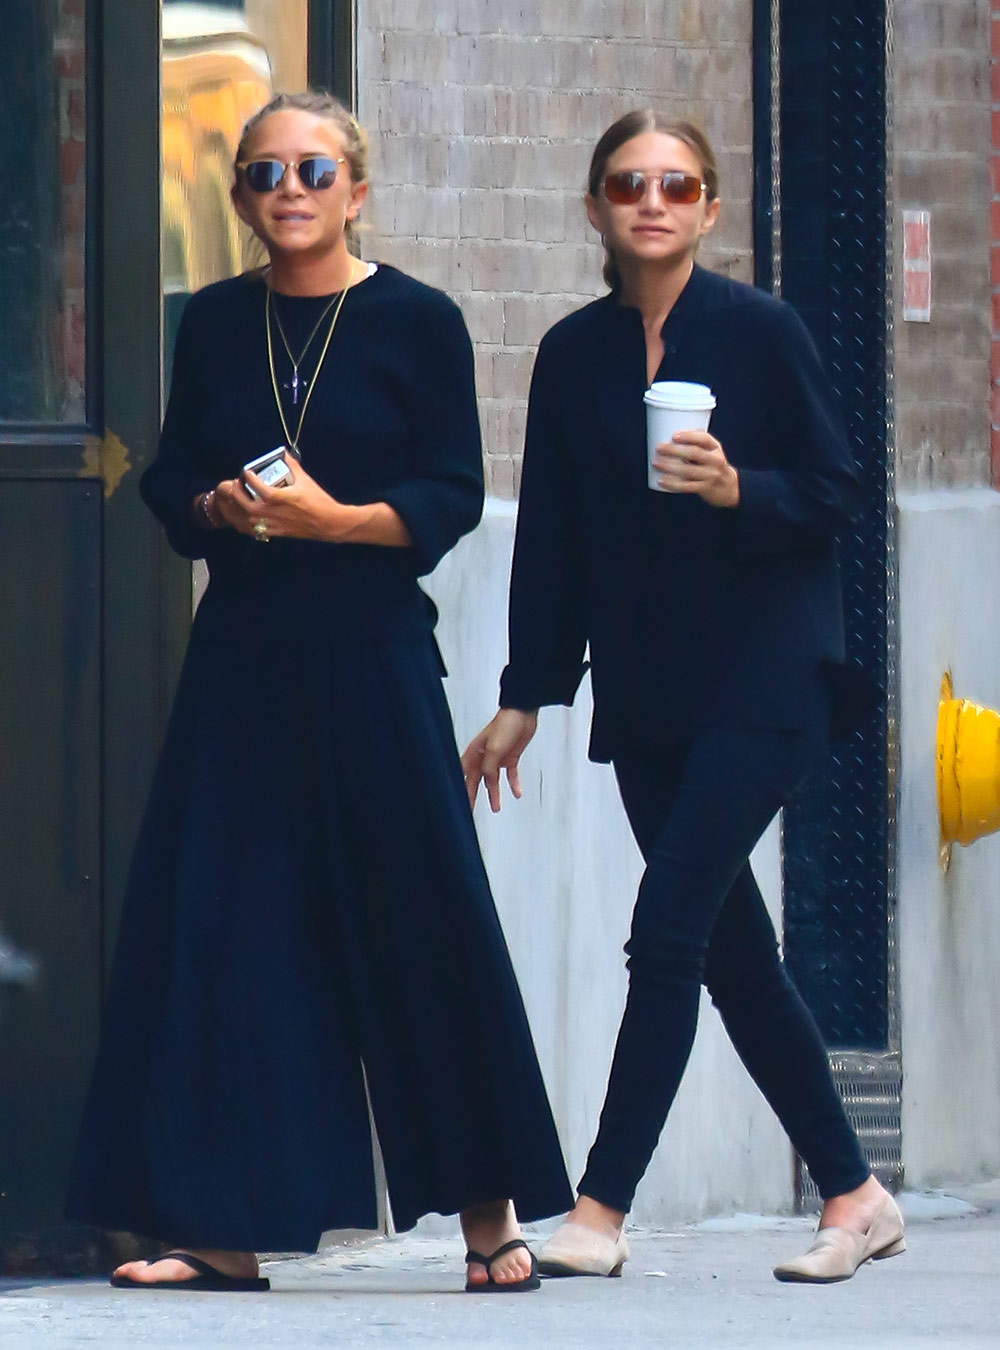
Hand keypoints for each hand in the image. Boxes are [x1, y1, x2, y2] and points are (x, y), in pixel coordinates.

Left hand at [212, 458, 349, 540]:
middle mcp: (274, 512)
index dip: (248, 478)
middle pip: (246, 504)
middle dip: (238, 493)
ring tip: (243, 499)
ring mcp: (275, 524)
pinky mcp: (278, 532)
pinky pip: (258, 530)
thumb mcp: (306, 481)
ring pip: (249, 518)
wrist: (329, 523)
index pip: (257, 486)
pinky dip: (252, 522)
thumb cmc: (319, 502)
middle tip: (238, 484)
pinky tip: (253, 515)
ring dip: (243, 507)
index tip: (246, 472)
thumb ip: (293, 466)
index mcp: (280, 497)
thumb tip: (286, 455)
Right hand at [461, 708, 538, 812]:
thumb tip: (488, 781)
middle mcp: (484, 756)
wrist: (524, 713)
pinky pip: (510, 775)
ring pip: (493, 780)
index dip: (462, 788)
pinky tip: (517, 793)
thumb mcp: (494, 748)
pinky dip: (513, 784)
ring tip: (495, 807)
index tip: (462, 802)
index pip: (465, 775)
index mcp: (475, 752)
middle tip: (470, 809)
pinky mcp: (510, 757)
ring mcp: (497, 758)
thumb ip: (489, 767)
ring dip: (494, 794)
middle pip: (477, 780)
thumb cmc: (505, 723)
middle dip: (473, 795)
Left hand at [651, 430, 739, 507]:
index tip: (674, 435)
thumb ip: (696, 441)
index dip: (689, 436)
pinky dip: (672, 483)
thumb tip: (671, 430)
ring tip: (656, 462)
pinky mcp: (704, 488)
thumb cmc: (712, 464)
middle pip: (694, 453)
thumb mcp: (710, 450)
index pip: (704, 439)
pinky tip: (661, 480)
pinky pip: (687, 486)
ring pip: (688, 471)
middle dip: (674, 450)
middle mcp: (715, 460)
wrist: (728, 487)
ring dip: (670, 466)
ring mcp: (711, 476)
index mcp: (715, 447)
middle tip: (659, 448)